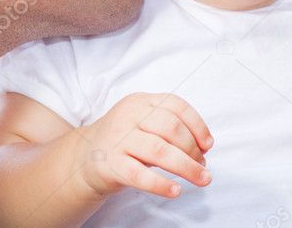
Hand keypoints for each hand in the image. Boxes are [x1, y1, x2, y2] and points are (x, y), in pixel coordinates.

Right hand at [75, 93, 213, 199]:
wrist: (83, 158)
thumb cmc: (124, 140)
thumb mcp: (143, 123)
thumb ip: (170, 130)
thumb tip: (203, 149)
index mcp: (140, 101)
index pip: (175, 105)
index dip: (197, 125)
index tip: (208, 145)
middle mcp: (129, 116)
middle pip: (171, 128)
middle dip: (193, 149)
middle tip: (202, 165)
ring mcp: (119, 139)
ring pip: (160, 151)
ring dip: (187, 167)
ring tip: (203, 178)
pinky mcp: (111, 164)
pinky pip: (140, 175)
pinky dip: (161, 184)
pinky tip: (175, 190)